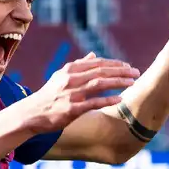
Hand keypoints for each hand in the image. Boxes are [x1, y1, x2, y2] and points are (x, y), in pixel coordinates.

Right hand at [22, 53, 139, 133]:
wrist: (32, 113)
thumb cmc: (50, 95)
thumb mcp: (61, 76)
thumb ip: (79, 65)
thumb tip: (93, 55)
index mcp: (70, 70)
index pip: (97, 62)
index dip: (114, 63)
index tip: (128, 66)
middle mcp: (71, 79)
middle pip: (101, 71)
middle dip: (121, 71)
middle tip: (136, 72)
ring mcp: (72, 94)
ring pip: (99, 84)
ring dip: (118, 82)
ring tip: (132, 83)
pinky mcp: (72, 109)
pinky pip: (93, 102)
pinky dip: (107, 100)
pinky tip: (120, 99)